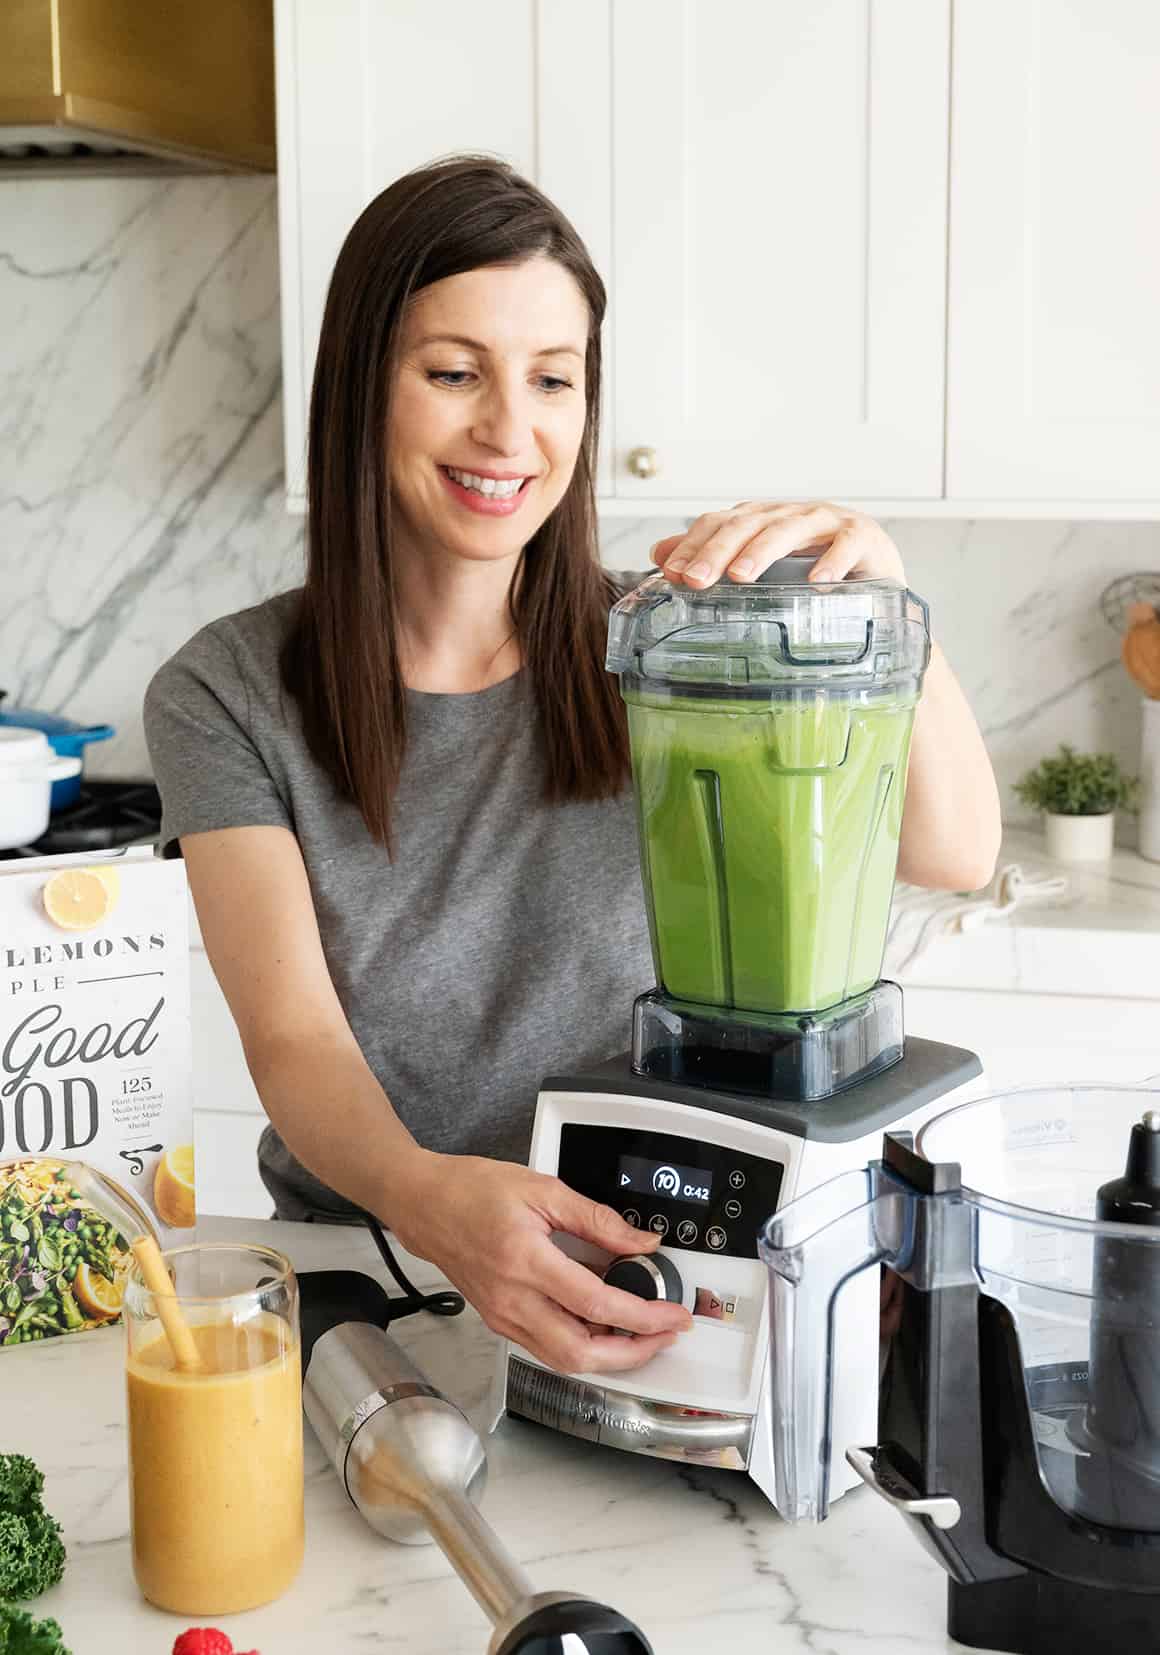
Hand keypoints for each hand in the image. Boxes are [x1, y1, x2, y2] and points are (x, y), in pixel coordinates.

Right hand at [389, 1150, 692, 1374]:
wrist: (425, 1205)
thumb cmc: (473, 1190)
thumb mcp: (543, 1189)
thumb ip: (597, 1219)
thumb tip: (641, 1241)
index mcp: (525, 1261)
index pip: (597, 1305)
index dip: (644, 1317)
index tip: (673, 1314)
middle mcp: (512, 1298)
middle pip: (581, 1353)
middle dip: (633, 1353)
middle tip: (664, 1335)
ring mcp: (503, 1315)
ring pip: (564, 1359)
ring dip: (609, 1356)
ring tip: (640, 1333)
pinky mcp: (498, 1320)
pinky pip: (546, 1348)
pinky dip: (581, 1345)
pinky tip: (601, 1327)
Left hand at [651, 501, 905, 587]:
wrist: (879, 578)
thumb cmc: (815, 571)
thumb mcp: (763, 566)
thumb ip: (713, 557)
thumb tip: (659, 553)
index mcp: (764, 519)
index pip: (721, 522)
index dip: (694, 543)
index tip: (672, 572)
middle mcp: (792, 514)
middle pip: (749, 524)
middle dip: (718, 550)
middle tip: (695, 579)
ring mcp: (829, 522)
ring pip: (790, 529)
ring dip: (763, 551)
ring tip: (741, 576)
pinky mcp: (865, 537)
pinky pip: (847, 544)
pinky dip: (832, 561)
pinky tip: (817, 582)